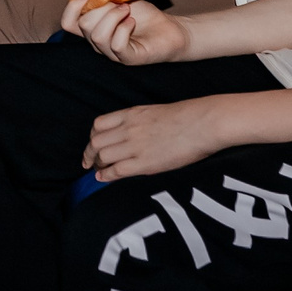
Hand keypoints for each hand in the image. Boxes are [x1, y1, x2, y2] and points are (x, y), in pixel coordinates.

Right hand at [64, 0, 190, 66]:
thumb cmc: (145, 16)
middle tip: (119, 3)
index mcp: (93, 29)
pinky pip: (116, 44)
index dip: (72, 7)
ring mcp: (112, 54)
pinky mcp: (128, 59)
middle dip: (101, 8)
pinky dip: (123, 28)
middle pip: (83, 25)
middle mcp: (98, 44)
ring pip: (97, 35)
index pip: (68, 23)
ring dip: (113, 16)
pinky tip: (132, 22)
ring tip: (127, 11)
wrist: (170, 28)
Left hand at [83, 98, 227, 180]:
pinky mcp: (144, 163)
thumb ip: (138, 121)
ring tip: (98, 170)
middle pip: (96, 141)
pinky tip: (103, 178)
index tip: (93, 144)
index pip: (99, 124)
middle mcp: (128, 129)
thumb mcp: (154, 112)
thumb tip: (131, 133)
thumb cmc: (186, 116)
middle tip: (88, 162)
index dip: (92, 136)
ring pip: (102, 156)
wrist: (202, 123)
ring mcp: (135, 146)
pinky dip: (106, 175)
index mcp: (131, 114)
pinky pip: (117, 170)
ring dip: (97, 165)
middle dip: (89, 153)